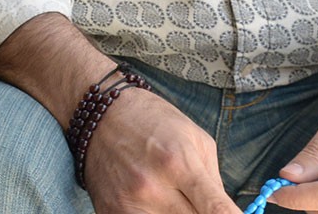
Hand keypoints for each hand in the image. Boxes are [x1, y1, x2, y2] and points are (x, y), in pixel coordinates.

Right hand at [83, 88, 241, 213]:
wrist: (100, 112)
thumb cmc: (153, 120)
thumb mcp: (196, 139)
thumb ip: (214, 182)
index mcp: (180, 164)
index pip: (217, 212)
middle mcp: (153, 188)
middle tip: (199, 202)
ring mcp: (129, 204)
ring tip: (176, 201)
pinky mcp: (110, 213)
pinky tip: (156, 205)